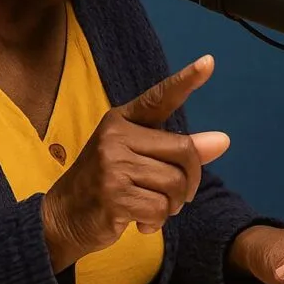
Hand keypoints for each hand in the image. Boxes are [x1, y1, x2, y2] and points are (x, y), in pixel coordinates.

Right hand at [41, 55, 229, 270]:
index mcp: (122, 120)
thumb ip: (178, 149)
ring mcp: (112, 165)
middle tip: (179, 195)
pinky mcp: (113, 196)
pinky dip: (157, 222)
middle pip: (184, 151)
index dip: (186, 80)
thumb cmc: (107, 183)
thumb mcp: (138, 158)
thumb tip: (223, 141)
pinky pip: (160, 208)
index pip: (159, 97)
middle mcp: (116, 136)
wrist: (61, 217)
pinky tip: (140, 222)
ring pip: (175, 184)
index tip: (209, 62)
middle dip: (190, 179)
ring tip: (151, 207)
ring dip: (173, 204)